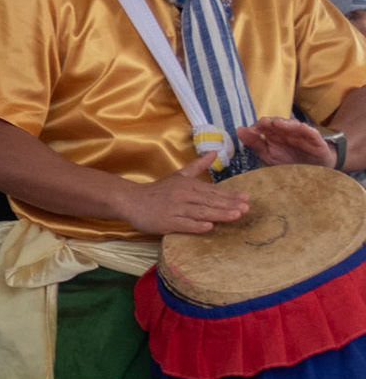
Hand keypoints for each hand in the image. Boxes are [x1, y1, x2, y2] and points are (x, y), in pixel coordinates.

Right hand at [120, 154, 248, 235]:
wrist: (131, 200)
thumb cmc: (159, 190)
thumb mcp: (178, 175)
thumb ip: (198, 166)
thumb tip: (215, 152)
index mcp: (187, 184)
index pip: (212, 190)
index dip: (230, 195)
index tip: (246, 198)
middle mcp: (182, 195)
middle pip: (209, 201)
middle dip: (229, 204)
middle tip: (246, 208)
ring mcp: (174, 209)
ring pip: (200, 212)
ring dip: (218, 214)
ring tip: (235, 215)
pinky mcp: (166, 221)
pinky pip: (183, 224)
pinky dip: (196, 226)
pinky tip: (208, 227)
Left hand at [236, 118, 336, 168]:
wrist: (314, 169)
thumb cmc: (288, 160)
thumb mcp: (269, 154)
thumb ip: (254, 143)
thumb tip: (239, 130)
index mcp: (273, 134)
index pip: (262, 126)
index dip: (256, 127)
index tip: (249, 130)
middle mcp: (285, 130)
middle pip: (275, 123)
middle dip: (268, 123)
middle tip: (262, 123)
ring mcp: (300, 133)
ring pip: (291, 124)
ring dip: (284, 123)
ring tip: (276, 123)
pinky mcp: (314, 137)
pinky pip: (308, 131)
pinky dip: (303, 128)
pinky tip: (298, 127)